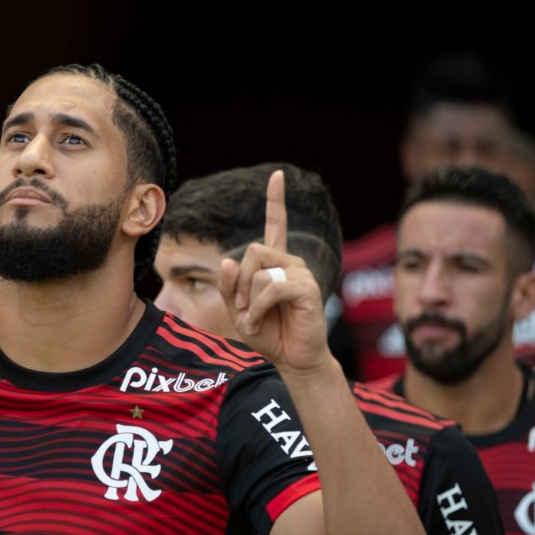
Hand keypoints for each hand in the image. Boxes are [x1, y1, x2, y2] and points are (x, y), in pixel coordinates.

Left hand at [219, 170, 332, 374]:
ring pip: (260, 271)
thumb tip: (228, 261)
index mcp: (274, 263)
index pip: (276, 224)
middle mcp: (290, 262)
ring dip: (248, 298)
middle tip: (242, 308)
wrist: (292, 359)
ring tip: (253, 319)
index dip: (275, 200)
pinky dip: (258, 306)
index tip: (277, 175)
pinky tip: (259, 321)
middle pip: (253, 251)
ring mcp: (300, 273)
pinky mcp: (306, 288)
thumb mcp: (238, 310)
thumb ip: (230, 287)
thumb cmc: (268, 333)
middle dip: (239, 282)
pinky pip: (272, 286)